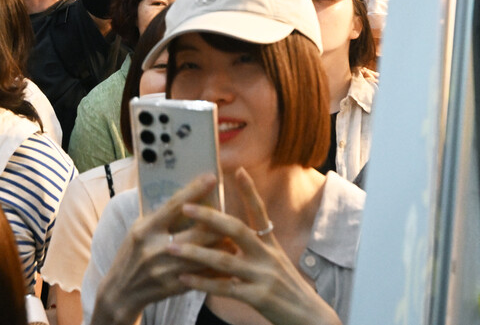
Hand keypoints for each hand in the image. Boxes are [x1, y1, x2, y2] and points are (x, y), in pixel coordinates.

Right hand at [89, 174, 227, 324]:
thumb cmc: (131, 253)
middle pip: (197, 233)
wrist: (121, 290)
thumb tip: (185, 199)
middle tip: (230, 215)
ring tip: (232, 238)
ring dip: (221, 245)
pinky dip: (216, 267)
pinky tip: (226, 261)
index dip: (194, 191)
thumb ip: (159, 217)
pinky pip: (202, 275)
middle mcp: (155, 248)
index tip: (212, 178)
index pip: (174, 205)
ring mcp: (166, 269)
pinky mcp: (174, 286)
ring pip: (204, 255)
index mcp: (145, 229)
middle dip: (217, 224)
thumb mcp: (138, 230)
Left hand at [171, 168, 341, 324]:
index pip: (259, 212)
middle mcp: (267, 255)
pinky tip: (183, 279)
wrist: (310, 318)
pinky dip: (202, 283)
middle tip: (185, 207)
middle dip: (209, 217)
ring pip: (224, 259)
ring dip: (195, 253)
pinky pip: (224, 288)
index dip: (250, 192)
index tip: (238, 170)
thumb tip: (226, 235)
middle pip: (236, 229)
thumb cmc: (287, 289)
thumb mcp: (274, 262)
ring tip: (171, 248)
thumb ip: (253, 248)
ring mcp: (263, 276)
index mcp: (270, 245)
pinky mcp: (258, 297)